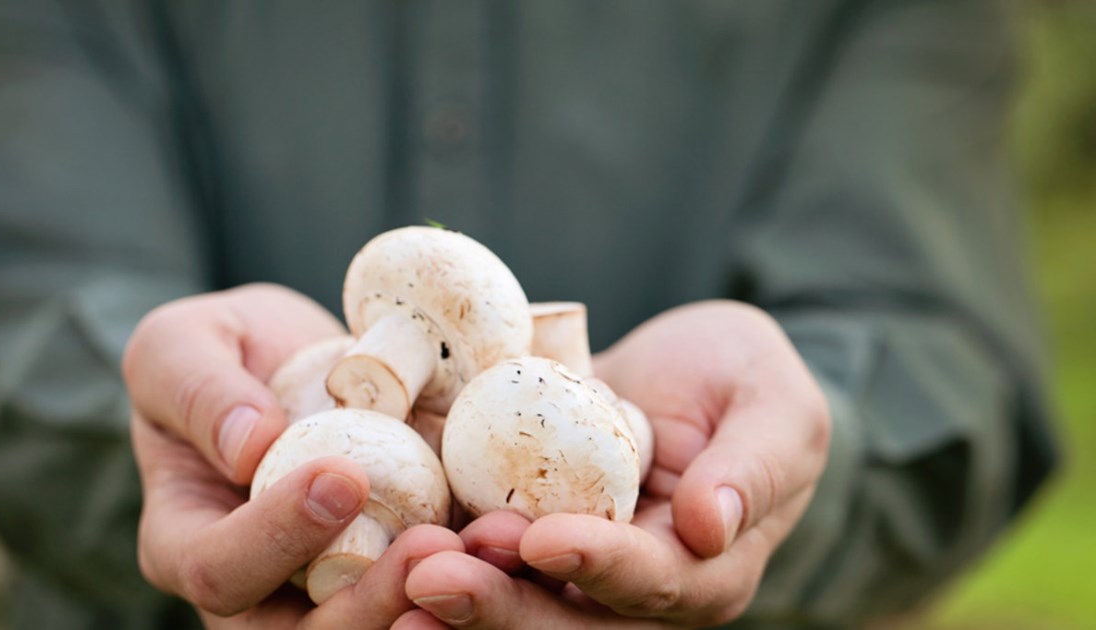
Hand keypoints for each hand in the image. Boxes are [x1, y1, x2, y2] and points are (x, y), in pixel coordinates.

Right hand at [124, 283, 462, 626]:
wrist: (296, 358)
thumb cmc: (221, 353)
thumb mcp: (180, 346)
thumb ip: (197, 389)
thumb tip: (249, 444)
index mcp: (190, 543)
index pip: (218, 569)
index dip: (274, 538)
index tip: (339, 477)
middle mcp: (263, 588)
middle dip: (372, 601)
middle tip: (429, 547)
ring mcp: (338, 583)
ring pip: (383, 622)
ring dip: (439, 597)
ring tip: (490, 548)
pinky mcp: (403, 561)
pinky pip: (441, 585)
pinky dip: (483, 569)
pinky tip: (516, 537)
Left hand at [399, 301, 830, 627]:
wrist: (688, 373)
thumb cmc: (745, 380)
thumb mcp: (775, 403)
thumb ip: (757, 463)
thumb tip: (715, 525)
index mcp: (704, 569)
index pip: (653, 582)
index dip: (598, 565)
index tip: (542, 537)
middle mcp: (633, 590)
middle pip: (568, 620)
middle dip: (502, 604)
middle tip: (433, 576)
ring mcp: (572, 571)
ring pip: (516, 604)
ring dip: (460, 595)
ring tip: (400, 573)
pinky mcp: (523, 538)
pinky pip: (480, 559)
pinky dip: (435, 558)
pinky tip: (383, 550)